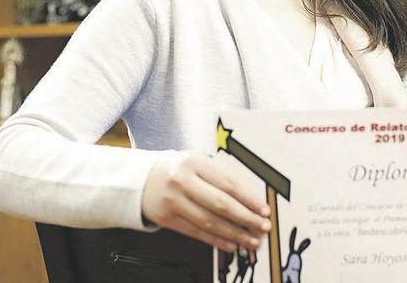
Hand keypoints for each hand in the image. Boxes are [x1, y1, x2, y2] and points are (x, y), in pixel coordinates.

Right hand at [141, 151, 270, 251]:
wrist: (142, 179)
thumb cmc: (178, 170)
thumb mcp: (198, 162)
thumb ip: (221, 175)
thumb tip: (250, 198)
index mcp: (194, 162)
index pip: (228, 183)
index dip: (249, 199)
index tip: (264, 210)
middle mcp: (182, 181)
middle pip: (220, 204)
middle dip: (246, 218)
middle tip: (263, 226)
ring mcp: (173, 201)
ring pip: (209, 222)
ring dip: (234, 233)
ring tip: (251, 240)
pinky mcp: (166, 219)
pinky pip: (196, 232)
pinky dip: (216, 240)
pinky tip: (230, 244)